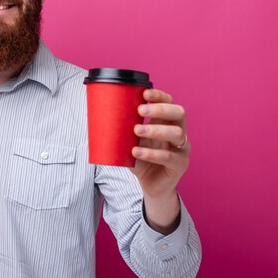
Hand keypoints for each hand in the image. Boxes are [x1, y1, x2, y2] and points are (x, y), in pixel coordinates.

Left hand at [130, 88, 189, 232]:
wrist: (149, 185)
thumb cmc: (140, 158)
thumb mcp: (130, 140)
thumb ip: (121, 128)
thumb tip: (96, 113)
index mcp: (166, 122)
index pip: (169, 102)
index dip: (160, 96)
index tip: (144, 93)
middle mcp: (178, 132)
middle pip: (179, 113)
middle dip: (160, 108)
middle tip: (140, 110)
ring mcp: (182, 149)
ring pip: (177, 134)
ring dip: (155, 129)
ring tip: (136, 130)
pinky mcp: (180, 165)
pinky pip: (169, 157)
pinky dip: (151, 153)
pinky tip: (136, 152)